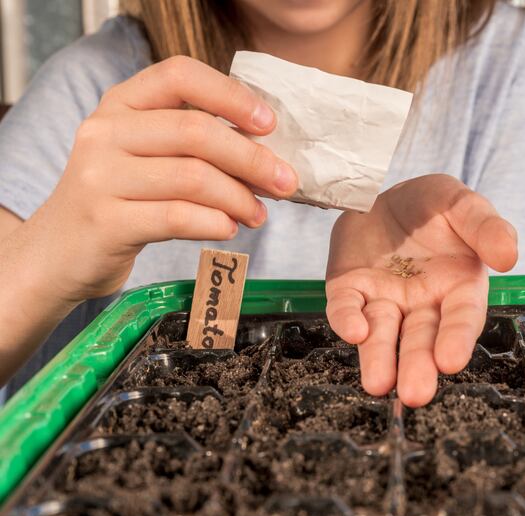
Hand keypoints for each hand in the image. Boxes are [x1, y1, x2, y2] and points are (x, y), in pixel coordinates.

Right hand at [28, 55, 297, 302]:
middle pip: (196, 132)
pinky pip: (177, 217)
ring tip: (258, 214)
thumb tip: (268, 155)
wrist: (59, 252)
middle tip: (285, 183)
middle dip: (253, 159)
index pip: (180, 75)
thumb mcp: (146, 156)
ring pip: (193, 178)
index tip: (269, 125)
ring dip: (240, 198)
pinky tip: (229, 228)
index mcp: (122, 103)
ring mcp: (100, 176)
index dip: (231, 96)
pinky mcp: (105, 221)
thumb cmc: (119, 200)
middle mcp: (106, 131)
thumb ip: (193, 144)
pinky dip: (214, 223)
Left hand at [326, 174, 517, 406]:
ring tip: (378, 384)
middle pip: (421, 339)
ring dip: (379, 358)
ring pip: (382, 334)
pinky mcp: (349, 290)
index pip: (461, 318)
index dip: (457, 339)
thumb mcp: (464, 205)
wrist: (386, 193)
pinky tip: (353, 330)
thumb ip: (487, 227)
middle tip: (415, 393)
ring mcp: (384, 300)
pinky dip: (347, 319)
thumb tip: (509, 257)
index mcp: (458, 287)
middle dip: (418, 366)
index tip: (451, 361)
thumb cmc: (434, 206)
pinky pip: (347, 307)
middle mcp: (422, 303)